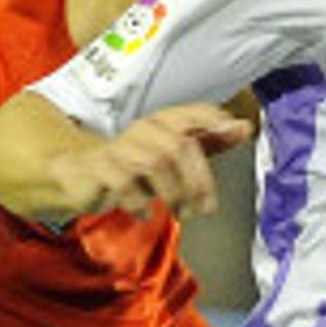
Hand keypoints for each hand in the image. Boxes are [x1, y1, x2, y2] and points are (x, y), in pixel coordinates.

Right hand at [63, 103, 253, 225]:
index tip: (236, 129)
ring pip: (155, 163)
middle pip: (178, 145)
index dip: (212, 119)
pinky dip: (139, 201)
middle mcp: (142, 130)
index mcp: (162, 123)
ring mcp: (119, 147)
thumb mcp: (173, 153)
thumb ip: (209, 140)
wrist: (79, 175)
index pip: (189, 113)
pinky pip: (125, 182)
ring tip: (179, 213)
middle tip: (206, 208)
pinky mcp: (100, 168)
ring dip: (173, 194)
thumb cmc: (134, 165)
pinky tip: (144, 213)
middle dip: (198, 180)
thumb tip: (246, 127)